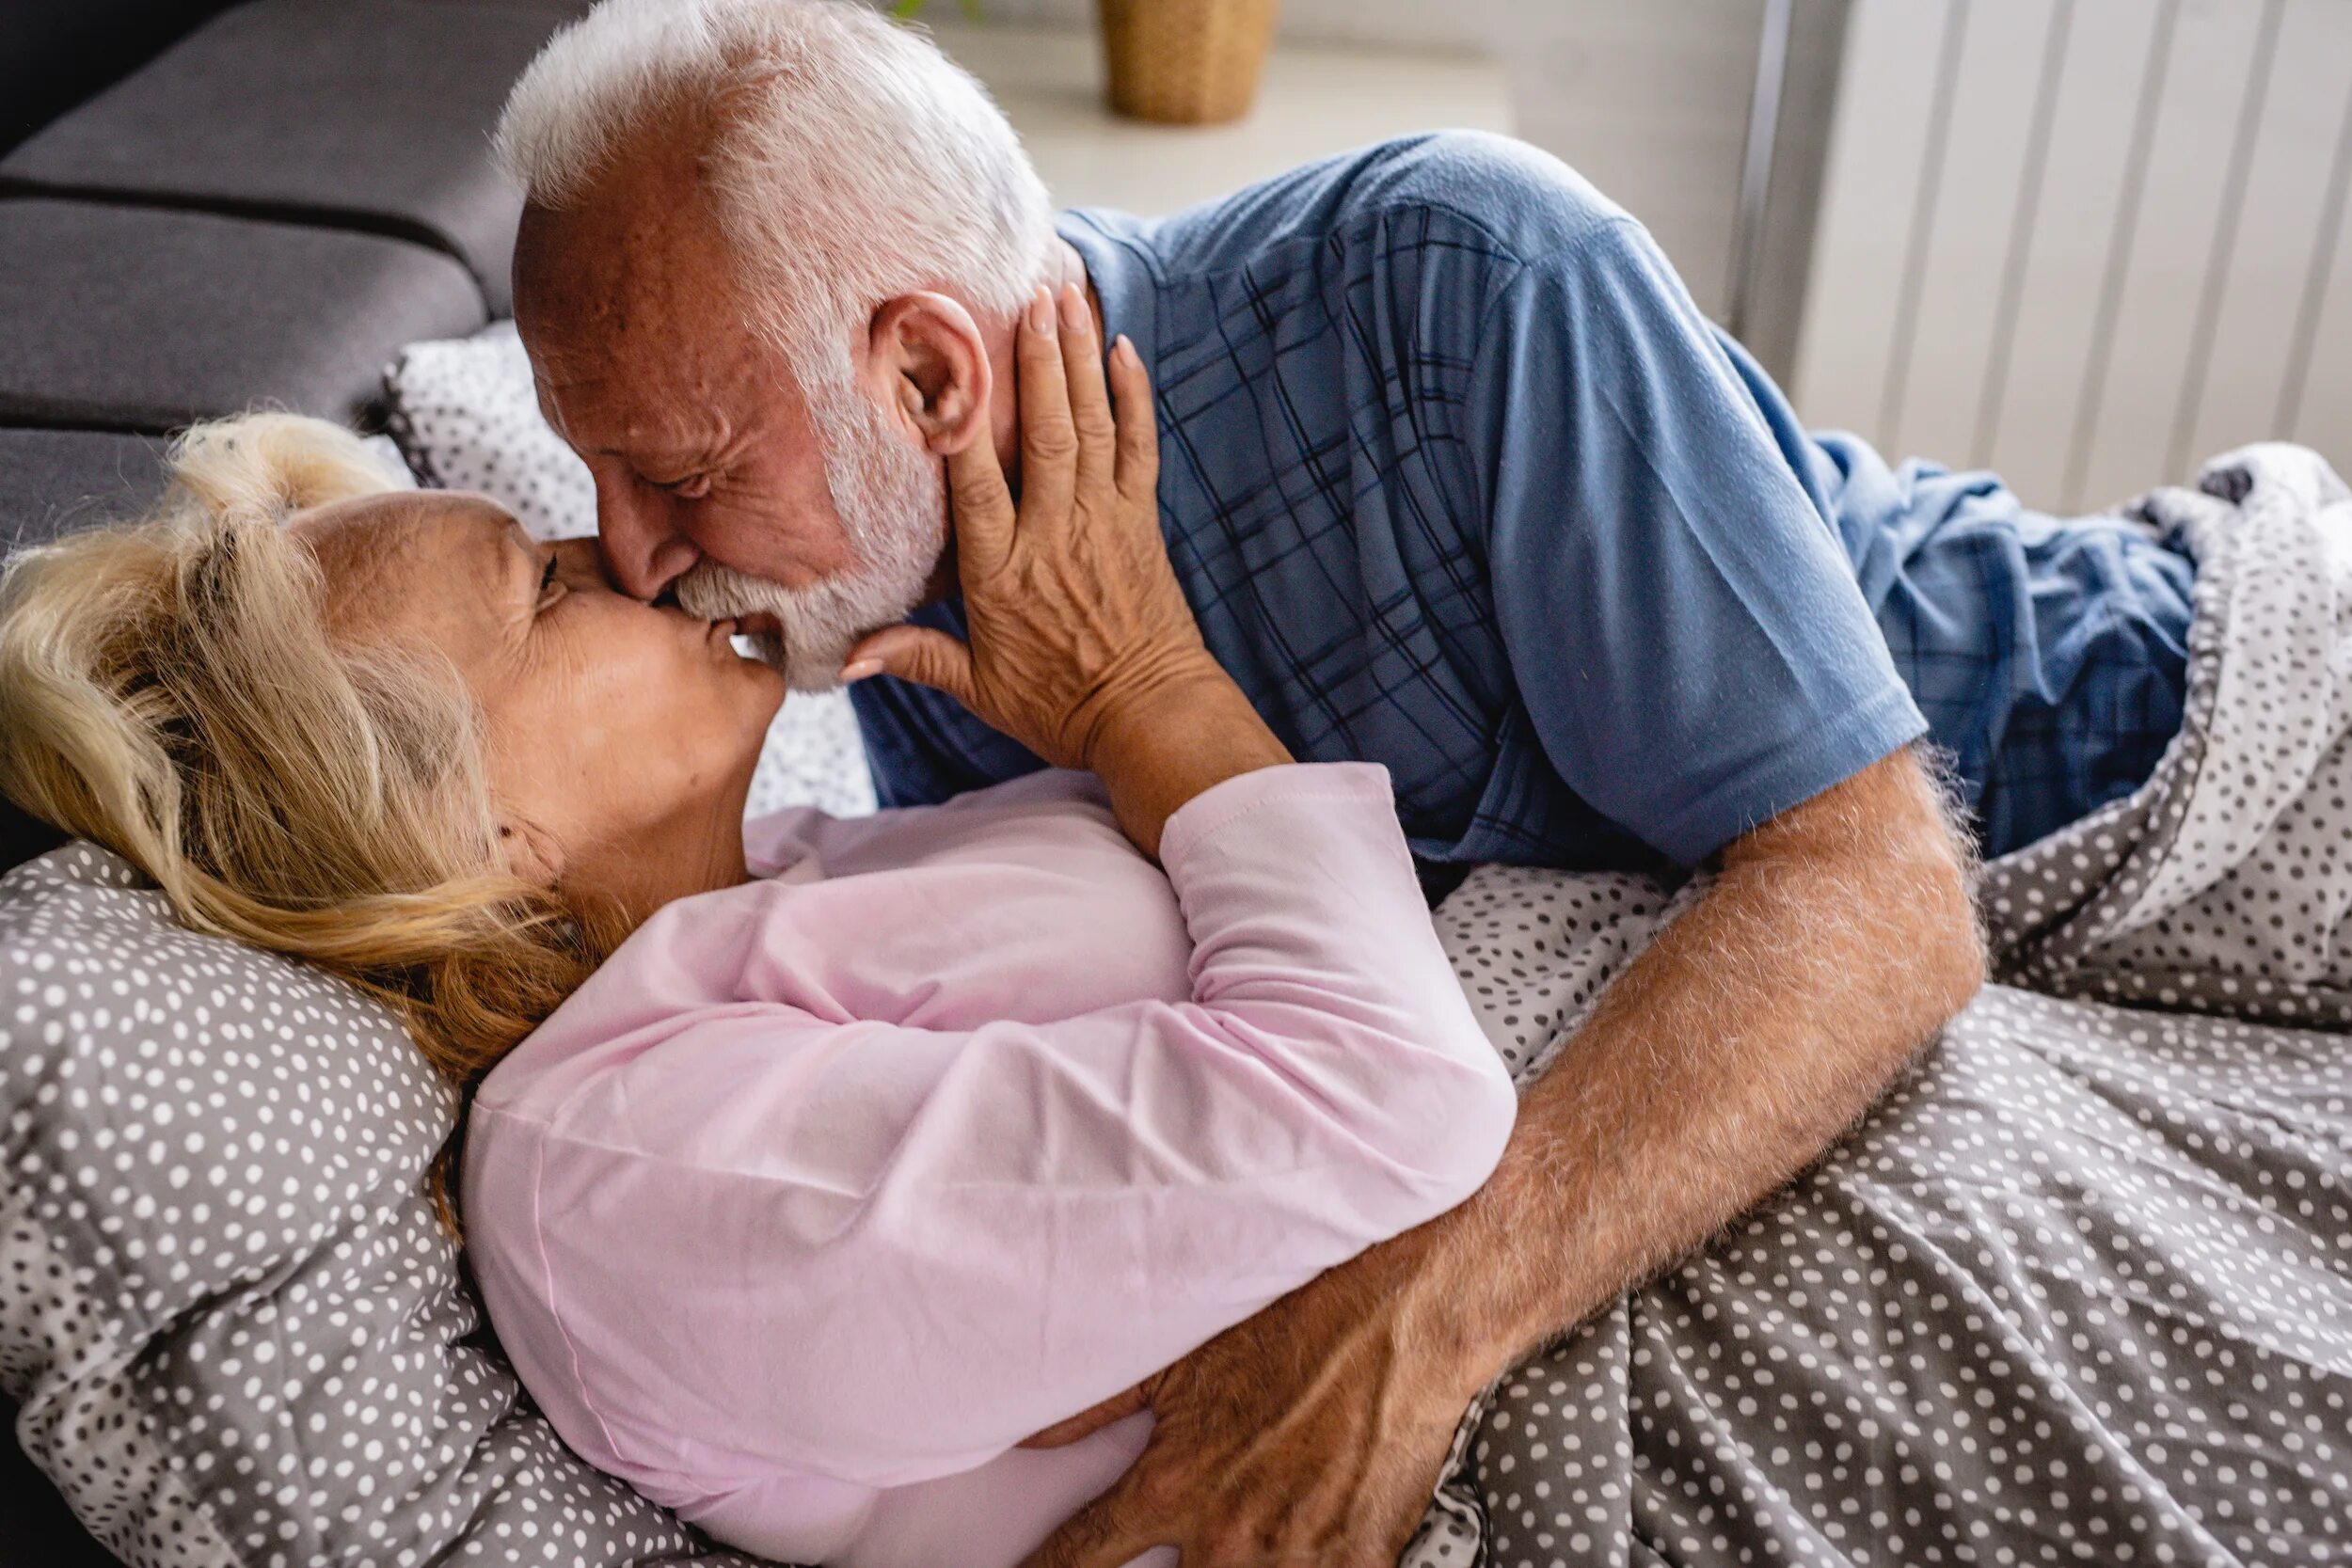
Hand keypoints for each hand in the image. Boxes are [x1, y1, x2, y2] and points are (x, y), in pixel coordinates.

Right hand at [846, 283, 1212, 773]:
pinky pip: (1140, 447)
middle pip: (1044, 433)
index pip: (973, 481)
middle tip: (1027, 295)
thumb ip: (915, 657)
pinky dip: (1134, 397)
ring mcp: (1104, 521)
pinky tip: (1125, 350)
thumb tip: (846, 660)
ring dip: (1081, 358)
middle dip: (1036, 360)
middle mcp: (1054, 534)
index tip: (939, 362)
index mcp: (1002, 570)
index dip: (958, 419)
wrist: (1151, 719)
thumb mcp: (979, 688)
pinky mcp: (1142, 522)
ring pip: (1093, 426)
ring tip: (1068, 297)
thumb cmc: (1062, 706)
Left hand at [1016, 1235, 1483, 1567]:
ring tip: (1248, 1531)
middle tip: (1183, 1540)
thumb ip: (1098, 1401)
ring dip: (1238, 1565)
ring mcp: (1299, 1556)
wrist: (1403, 1318)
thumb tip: (1029, 1431)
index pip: (1080, 1560)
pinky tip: (1302, 1541)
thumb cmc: (1296, 1322)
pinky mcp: (1361, 1560)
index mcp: (1176, 1488)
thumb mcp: (1183, 1353)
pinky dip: (1305, 1564)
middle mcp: (1231, 1536)